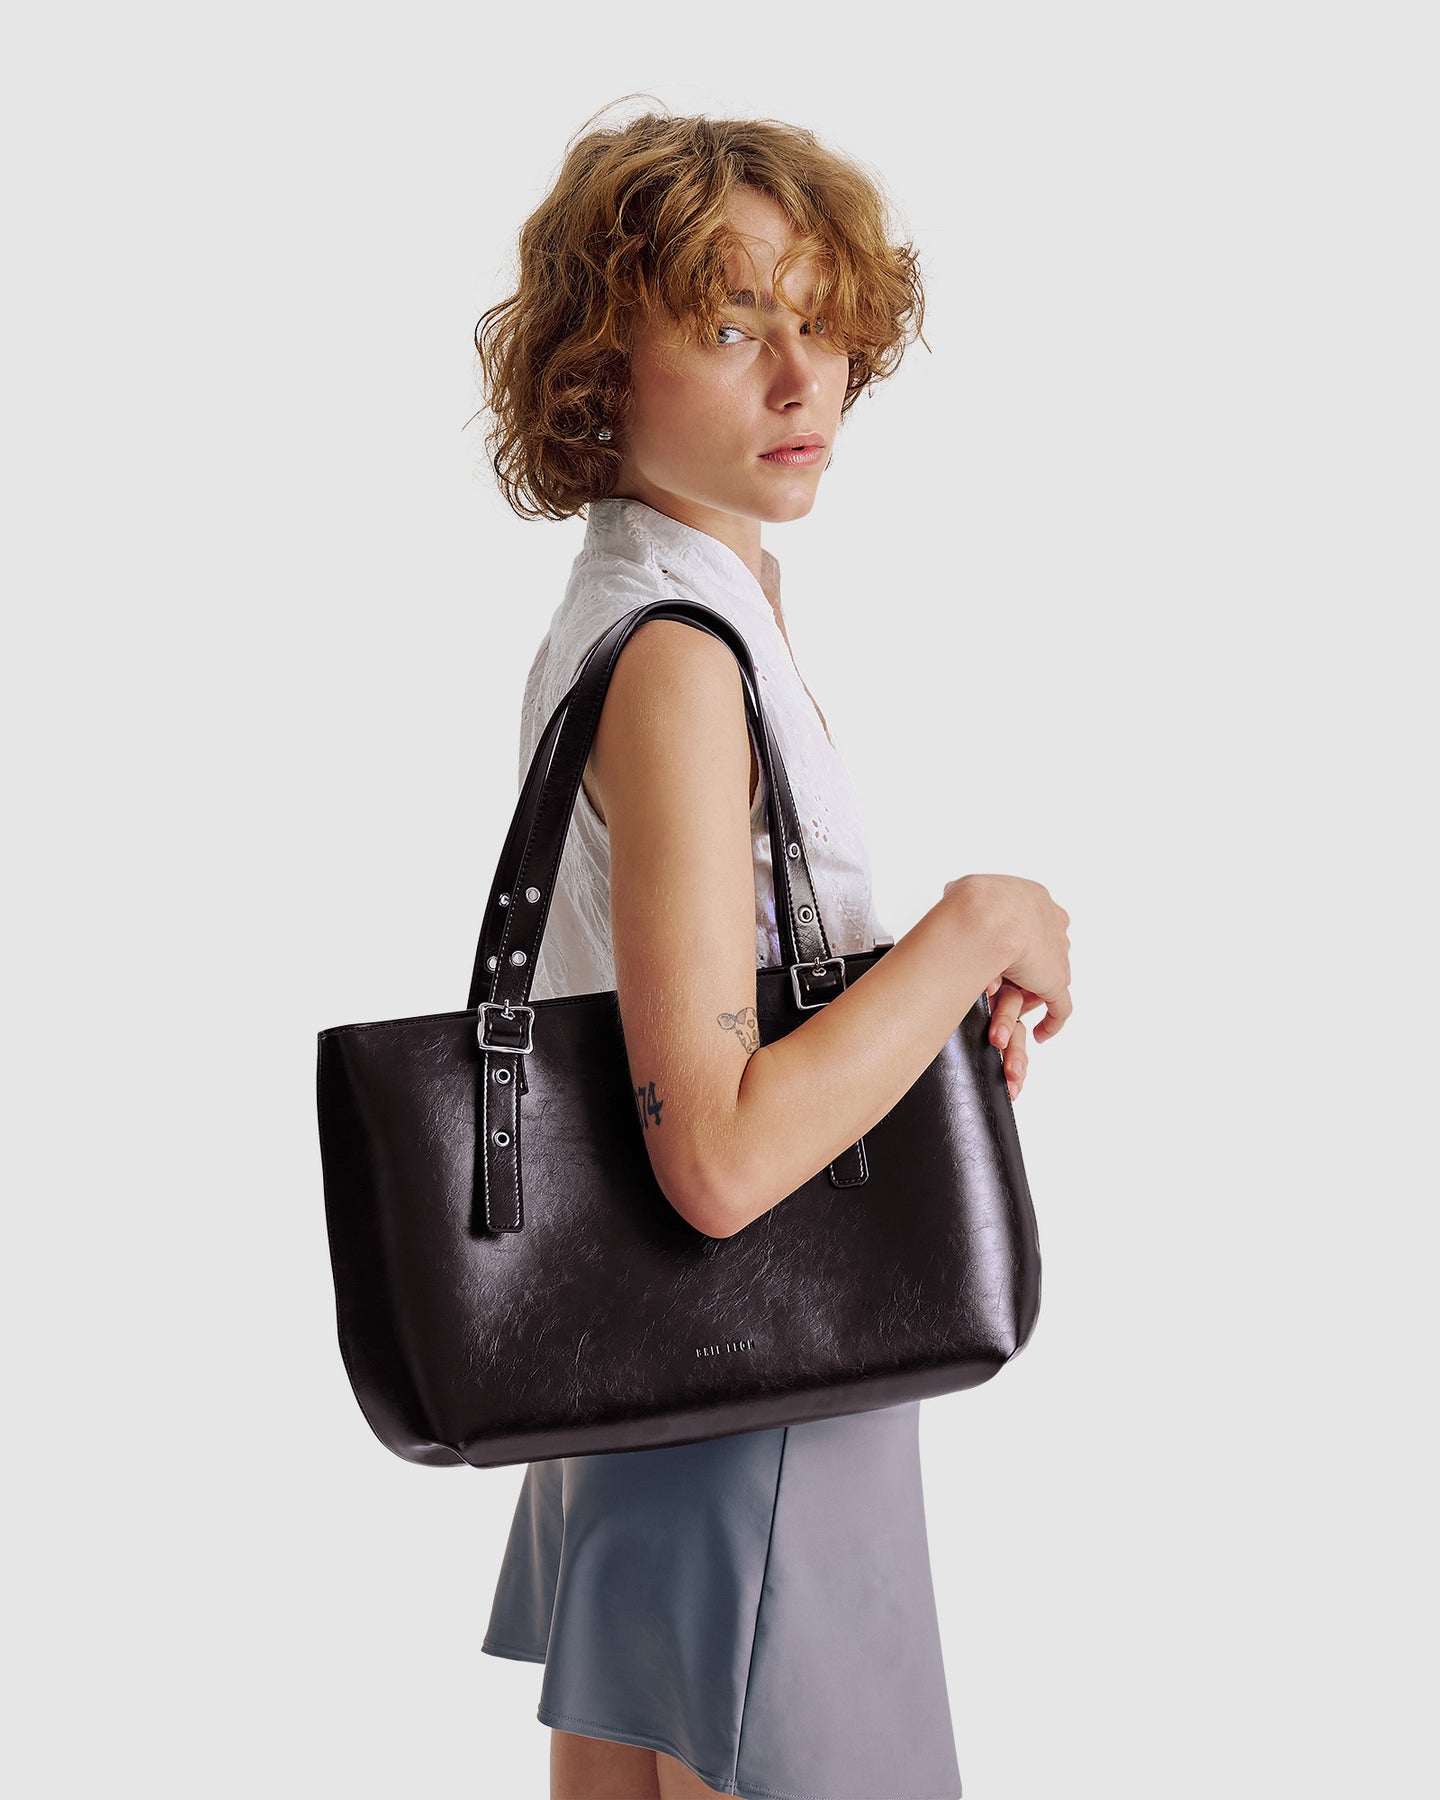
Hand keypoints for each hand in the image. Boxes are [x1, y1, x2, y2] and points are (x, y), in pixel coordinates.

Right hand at [944, 873, 1071, 1098]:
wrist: (988, 915)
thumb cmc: (974, 900)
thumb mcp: (964, 889)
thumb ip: (965, 895)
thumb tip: (954, 892)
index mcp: (1034, 900)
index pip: (1028, 931)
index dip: (1010, 949)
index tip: (995, 962)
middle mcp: (1051, 925)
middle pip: (1037, 959)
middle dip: (1018, 979)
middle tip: (995, 991)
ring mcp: (1056, 955)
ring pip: (1039, 985)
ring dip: (1021, 1004)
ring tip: (997, 1019)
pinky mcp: (1056, 981)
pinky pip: (1060, 1008)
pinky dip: (1052, 1022)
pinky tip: (1042, 1034)